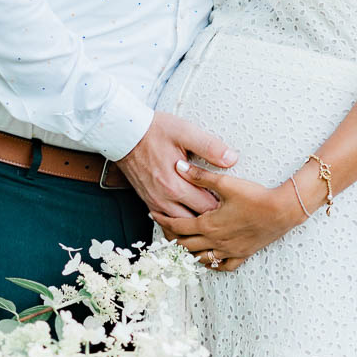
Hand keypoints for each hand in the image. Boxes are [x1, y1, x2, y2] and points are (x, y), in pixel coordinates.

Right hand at [117, 111, 237, 222]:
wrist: (124, 133)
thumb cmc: (153, 131)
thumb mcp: (185, 132)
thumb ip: (209, 146)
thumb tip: (231, 158)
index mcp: (176, 185)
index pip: (207, 208)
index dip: (223, 207)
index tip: (232, 201)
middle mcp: (164, 198)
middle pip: (195, 221)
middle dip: (211, 218)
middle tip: (226, 211)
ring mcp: (155, 202)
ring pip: (179, 226)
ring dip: (194, 223)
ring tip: (210, 218)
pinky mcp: (148, 201)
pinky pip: (165, 223)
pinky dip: (178, 224)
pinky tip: (188, 218)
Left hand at [158, 161, 298, 269]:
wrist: (282, 210)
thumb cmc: (255, 196)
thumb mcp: (226, 183)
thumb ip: (201, 176)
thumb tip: (179, 166)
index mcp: (209, 224)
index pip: (178, 226)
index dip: (163, 220)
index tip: (154, 215)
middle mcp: (216, 241)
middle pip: (184, 245)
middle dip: (170, 238)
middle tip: (163, 230)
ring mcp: (229, 251)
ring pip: (200, 259)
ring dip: (187, 253)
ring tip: (180, 244)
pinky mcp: (242, 254)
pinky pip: (222, 266)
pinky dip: (211, 264)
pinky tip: (208, 258)